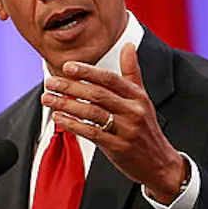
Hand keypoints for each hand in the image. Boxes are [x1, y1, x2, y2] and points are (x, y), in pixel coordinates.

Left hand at [41, 43, 187, 202]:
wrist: (159, 163)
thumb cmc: (145, 127)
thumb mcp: (142, 99)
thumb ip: (132, 73)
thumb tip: (129, 46)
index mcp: (138, 96)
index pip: (110, 79)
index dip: (87, 71)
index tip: (66, 66)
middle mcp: (134, 111)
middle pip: (97, 94)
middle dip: (70, 87)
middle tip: (49, 82)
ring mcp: (126, 130)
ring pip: (92, 113)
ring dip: (66, 105)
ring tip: (47, 99)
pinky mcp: (118, 148)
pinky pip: (91, 133)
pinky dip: (72, 125)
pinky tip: (58, 118)